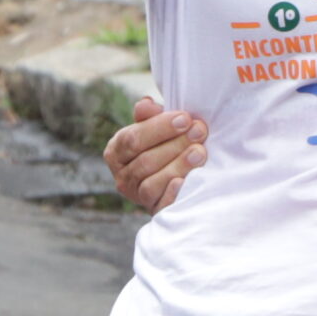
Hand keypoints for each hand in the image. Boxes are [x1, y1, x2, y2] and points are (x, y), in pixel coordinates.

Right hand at [105, 96, 207, 212]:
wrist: (175, 176)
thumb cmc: (164, 144)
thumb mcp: (156, 127)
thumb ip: (150, 115)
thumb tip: (146, 105)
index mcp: (117, 151)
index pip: (132, 139)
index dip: (159, 128)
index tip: (185, 118)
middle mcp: (122, 176)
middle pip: (145, 161)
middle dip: (175, 144)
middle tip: (200, 131)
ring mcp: (137, 196)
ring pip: (151, 183)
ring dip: (178, 166)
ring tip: (200, 152)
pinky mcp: (154, 211)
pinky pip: (160, 205)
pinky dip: (172, 194)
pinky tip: (184, 182)